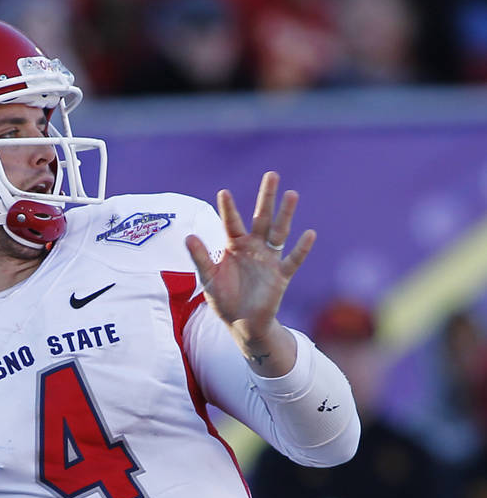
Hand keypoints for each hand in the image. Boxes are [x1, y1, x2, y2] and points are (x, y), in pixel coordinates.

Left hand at [185, 172, 314, 372]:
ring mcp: (269, 259)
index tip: (224, 191)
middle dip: (267, 198)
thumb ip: (200, 258)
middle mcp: (254, 247)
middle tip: (272, 175)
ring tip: (292, 194)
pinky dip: (301, 248)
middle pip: (261, 218)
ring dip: (286, 214)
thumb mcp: (208, 278)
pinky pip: (293, 259)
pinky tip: (309, 234)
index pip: (232, 222)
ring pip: (279, 232)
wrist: (241, 322)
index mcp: (234, 245)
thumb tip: (188, 236)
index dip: (229, 208)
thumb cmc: (223, 298)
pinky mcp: (281, 275)